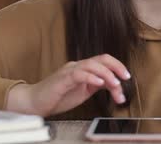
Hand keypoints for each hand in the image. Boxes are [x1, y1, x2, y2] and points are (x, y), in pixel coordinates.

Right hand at [6, 54, 130, 116]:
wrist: (34, 102)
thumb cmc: (57, 97)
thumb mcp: (83, 92)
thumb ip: (96, 86)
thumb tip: (113, 86)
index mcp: (83, 69)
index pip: (103, 61)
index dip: (117, 66)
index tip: (126, 77)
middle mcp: (77, 66)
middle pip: (101, 59)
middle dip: (116, 67)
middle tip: (125, 78)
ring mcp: (69, 71)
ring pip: (92, 65)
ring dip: (107, 74)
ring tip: (115, 84)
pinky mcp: (62, 79)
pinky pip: (79, 74)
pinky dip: (91, 78)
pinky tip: (99, 84)